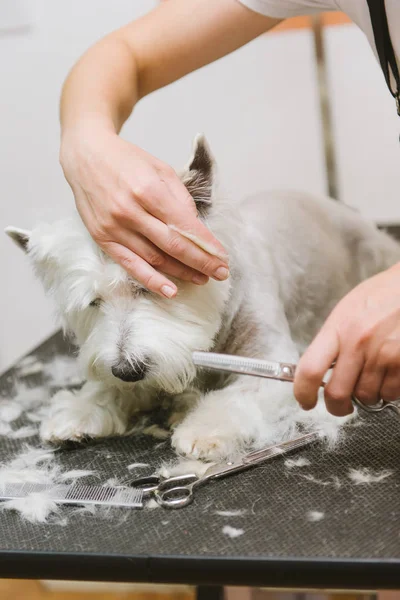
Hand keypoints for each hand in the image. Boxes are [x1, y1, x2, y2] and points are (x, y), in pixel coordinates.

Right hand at [60, 121, 228, 297]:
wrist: (85, 155)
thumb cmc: (126, 160)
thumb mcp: (160, 168)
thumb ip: (180, 198)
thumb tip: (196, 228)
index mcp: (149, 190)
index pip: (185, 226)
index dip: (207, 246)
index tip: (223, 259)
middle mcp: (131, 211)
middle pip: (173, 245)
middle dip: (201, 263)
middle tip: (220, 274)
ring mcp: (114, 227)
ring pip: (154, 258)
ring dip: (181, 272)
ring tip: (201, 279)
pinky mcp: (102, 238)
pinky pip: (130, 264)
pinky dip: (151, 280)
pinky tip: (170, 290)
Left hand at [294, 263, 399, 415]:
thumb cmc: (382, 295)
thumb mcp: (348, 311)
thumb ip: (332, 340)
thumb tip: (319, 370)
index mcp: (338, 328)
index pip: (309, 369)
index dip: (303, 393)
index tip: (305, 401)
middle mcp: (358, 343)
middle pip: (337, 393)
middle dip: (336, 407)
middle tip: (339, 405)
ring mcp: (383, 355)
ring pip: (366, 397)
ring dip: (366, 396)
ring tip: (369, 380)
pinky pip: (390, 393)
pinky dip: (387, 391)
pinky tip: (388, 376)